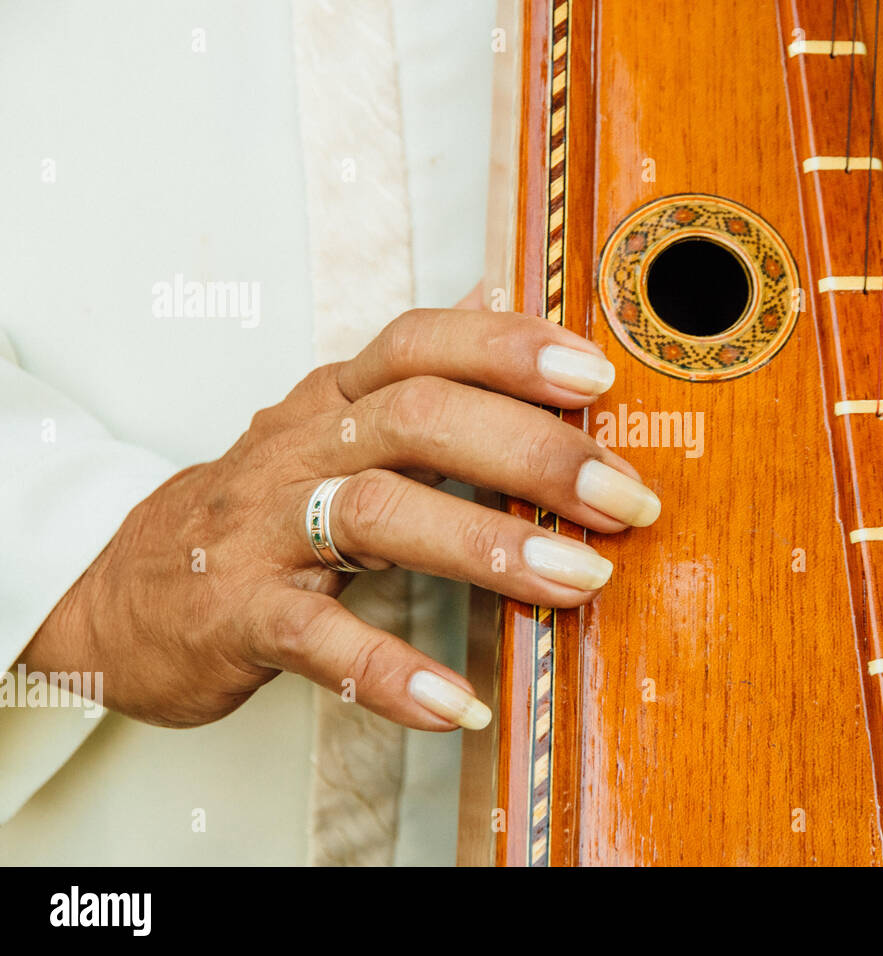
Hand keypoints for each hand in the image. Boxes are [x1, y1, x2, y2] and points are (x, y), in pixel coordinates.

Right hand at [19, 306, 658, 731]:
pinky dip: (389, 670)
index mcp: (336, 397)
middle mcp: (302, 445)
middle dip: (533, 454)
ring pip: (376, 513)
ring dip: (487, 547)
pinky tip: (457, 702)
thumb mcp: (335, 422)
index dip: (509, 350)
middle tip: (626, 500)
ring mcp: (263, 528)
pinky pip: (315, 637)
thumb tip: (498, 295)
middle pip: (418, 419)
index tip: (598, 378)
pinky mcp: (235, 613)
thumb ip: (418, 371)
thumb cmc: (261, 505)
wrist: (123, 590)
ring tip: (578, 581)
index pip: (422, 344)